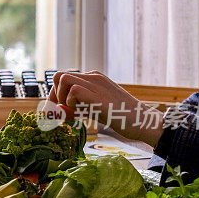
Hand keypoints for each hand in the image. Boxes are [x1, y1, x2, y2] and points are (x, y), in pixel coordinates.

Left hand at [48, 70, 164, 145]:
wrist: (144, 121)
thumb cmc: (120, 116)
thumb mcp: (93, 110)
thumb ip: (75, 109)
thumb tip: (53, 112)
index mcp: (92, 78)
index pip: (62, 79)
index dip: (54, 96)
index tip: (57, 111)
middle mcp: (93, 77)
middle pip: (58, 76)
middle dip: (54, 96)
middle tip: (62, 112)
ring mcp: (97, 85)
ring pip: (63, 79)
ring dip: (60, 98)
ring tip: (72, 112)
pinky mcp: (100, 97)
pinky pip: (74, 91)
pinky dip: (70, 104)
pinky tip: (80, 114)